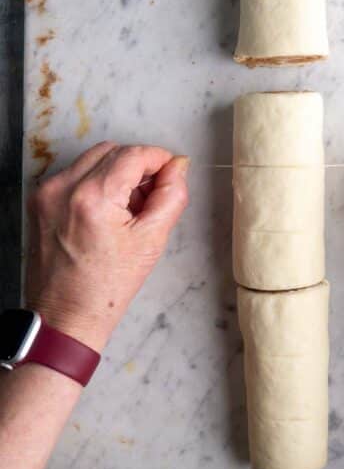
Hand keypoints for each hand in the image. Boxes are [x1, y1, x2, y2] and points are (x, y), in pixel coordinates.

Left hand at [26, 142, 189, 352]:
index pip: (134, 154)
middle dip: (138, 165)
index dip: (159, 158)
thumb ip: (171, 195)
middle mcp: (64, 188)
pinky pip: (76, 174)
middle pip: (113, 151)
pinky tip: (107, 211)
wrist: (65, 317)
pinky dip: (96, 181)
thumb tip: (178, 166)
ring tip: (128, 206)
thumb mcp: (152, 241)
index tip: (172, 171)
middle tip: (151, 194)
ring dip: (117, 172)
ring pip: (94, 158)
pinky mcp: (40, 200)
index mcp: (93, 197)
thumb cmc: (106, 288)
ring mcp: (48, 193)